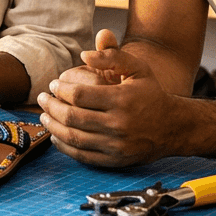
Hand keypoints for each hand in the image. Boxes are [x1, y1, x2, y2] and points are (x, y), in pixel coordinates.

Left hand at [37, 29, 178, 166]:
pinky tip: (56, 135)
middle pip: (72, 117)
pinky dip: (64, 146)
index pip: (79, 95)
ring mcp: (115, 145)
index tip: (53, 84)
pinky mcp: (114, 160)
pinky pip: (81, 155)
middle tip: (42, 99)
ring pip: (73, 138)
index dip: (60, 89)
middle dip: (50, 107)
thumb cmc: (151, 94)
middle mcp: (118, 124)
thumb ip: (112, 56)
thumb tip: (84, 55)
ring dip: (53, 126)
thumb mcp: (138, 68)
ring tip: (44, 116)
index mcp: (122, 99)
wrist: (173, 127)